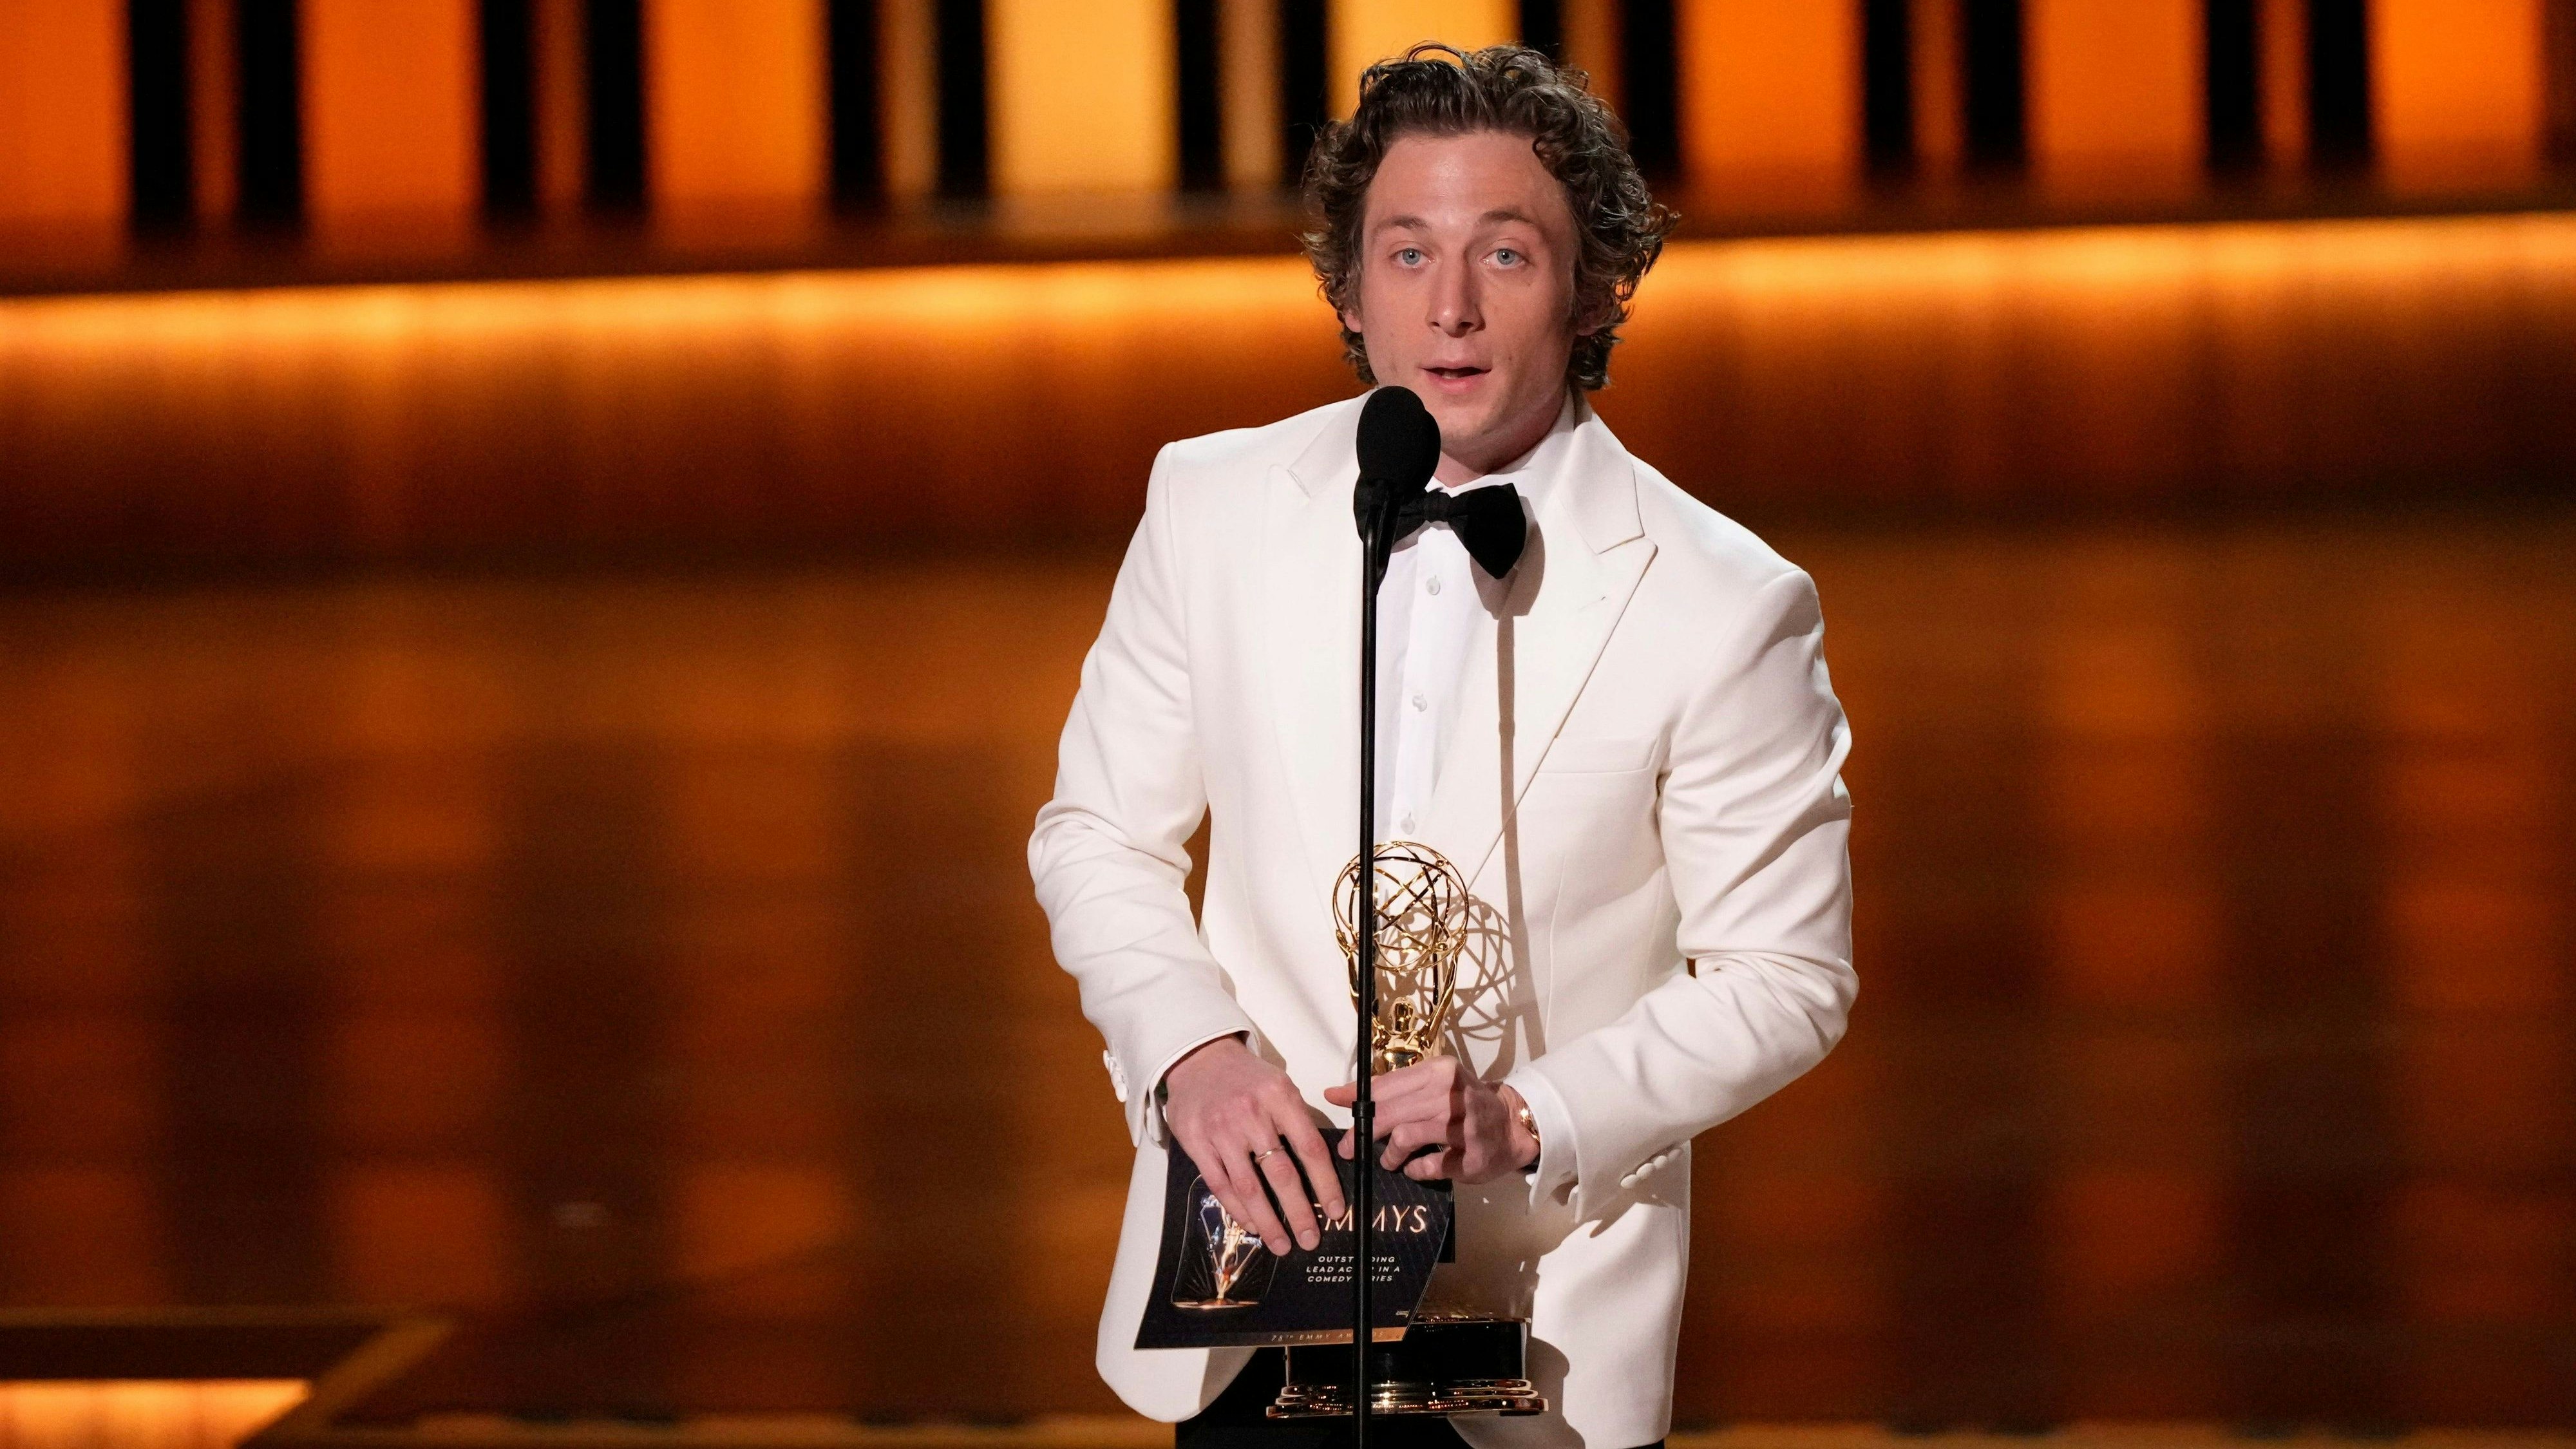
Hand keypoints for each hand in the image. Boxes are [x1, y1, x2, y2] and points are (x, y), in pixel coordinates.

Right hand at [1161, 1037, 1347, 1254]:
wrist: (1198, 1059)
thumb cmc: (1247, 1079)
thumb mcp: (1280, 1086)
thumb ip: (1298, 1120)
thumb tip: (1322, 1166)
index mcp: (1280, 1098)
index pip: (1310, 1148)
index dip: (1325, 1184)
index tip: (1336, 1211)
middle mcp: (1251, 1115)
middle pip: (1281, 1174)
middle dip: (1299, 1212)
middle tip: (1311, 1240)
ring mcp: (1222, 1131)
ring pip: (1249, 1187)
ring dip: (1269, 1221)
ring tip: (1282, 1244)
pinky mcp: (1197, 1144)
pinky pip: (1221, 1185)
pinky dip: (1239, 1210)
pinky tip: (1253, 1225)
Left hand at [1325, 1057, 1538, 1185]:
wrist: (1512, 1124)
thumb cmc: (1463, 1103)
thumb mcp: (1433, 1085)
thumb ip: (1390, 1089)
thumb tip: (1338, 1094)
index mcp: (1439, 1072)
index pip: (1387, 1084)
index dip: (1356, 1097)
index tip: (1334, 1102)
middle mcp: (1451, 1094)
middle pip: (1390, 1113)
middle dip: (1364, 1133)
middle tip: (1352, 1148)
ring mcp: (1463, 1125)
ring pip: (1405, 1137)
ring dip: (1390, 1155)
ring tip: (1391, 1161)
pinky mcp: (1471, 1156)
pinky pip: (1427, 1166)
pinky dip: (1415, 1170)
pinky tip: (1416, 1168)